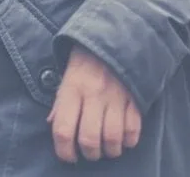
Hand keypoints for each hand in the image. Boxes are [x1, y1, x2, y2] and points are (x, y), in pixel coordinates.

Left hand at [48, 45, 141, 163]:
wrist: (115, 33)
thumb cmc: (86, 59)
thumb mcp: (66, 76)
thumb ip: (60, 102)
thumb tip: (54, 125)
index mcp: (72, 88)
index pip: (63, 130)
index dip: (64, 151)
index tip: (69, 156)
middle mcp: (93, 94)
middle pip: (89, 138)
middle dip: (89, 154)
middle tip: (90, 152)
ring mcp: (116, 96)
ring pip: (112, 138)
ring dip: (110, 151)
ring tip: (108, 149)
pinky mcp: (135, 96)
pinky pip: (133, 129)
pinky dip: (129, 141)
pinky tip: (124, 139)